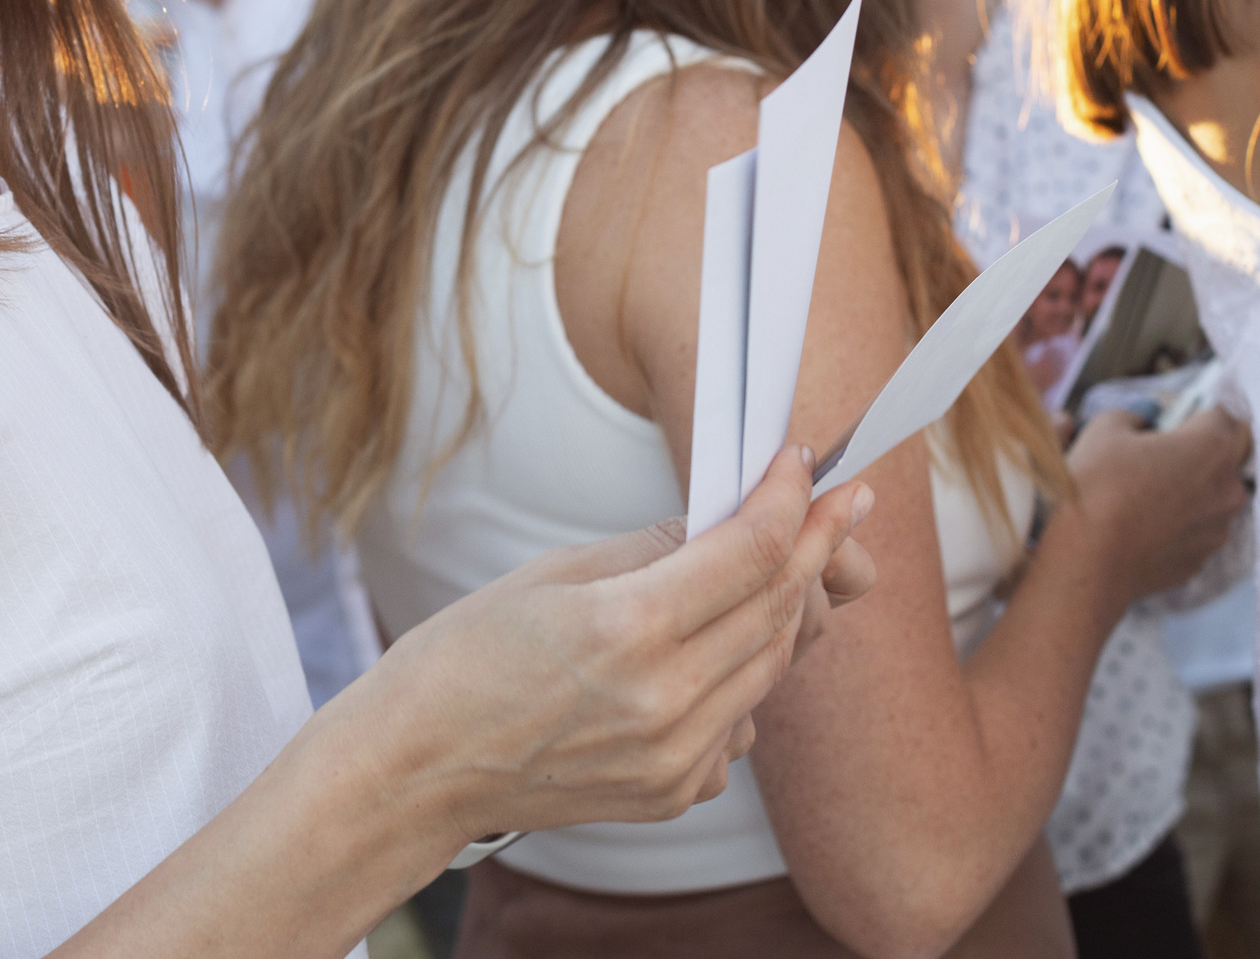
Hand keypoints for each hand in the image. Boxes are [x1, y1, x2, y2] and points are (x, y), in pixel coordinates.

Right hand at [333, 446, 873, 850]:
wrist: (418, 768)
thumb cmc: (466, 657)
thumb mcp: (554, 574)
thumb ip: (655, 547)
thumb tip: (730, 517)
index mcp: (626, 629)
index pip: (749, 553)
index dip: (790, 501)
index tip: (803, 464)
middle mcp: (664, 702)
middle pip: (777, 609)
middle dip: (815, 546)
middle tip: (842, 503)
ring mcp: (676, 759)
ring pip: (771, 667)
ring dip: (787, 609)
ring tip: (794, 562)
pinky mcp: (676, 795)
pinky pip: (740, 722)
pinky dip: (743, 676)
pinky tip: (715, 647)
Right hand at [1062, 407, 1250, 606]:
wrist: (1086, 560)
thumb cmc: (1096, 489)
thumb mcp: (1104, 430)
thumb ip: (1132, 415)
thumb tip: (1142, 420)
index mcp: (1212, 446)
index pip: (1223, 415)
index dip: (1192, 415)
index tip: (1168, 424)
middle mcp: (1228, 488)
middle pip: (1223, 459)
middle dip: (1195, 455)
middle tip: (1152, 459)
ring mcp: (1218, 529)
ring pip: (1210, 499)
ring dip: (1187, 493)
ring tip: (1141, 497)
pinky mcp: (1201, 560)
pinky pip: (1194, 532)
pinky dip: (1175, 526)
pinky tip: (1140, 527)